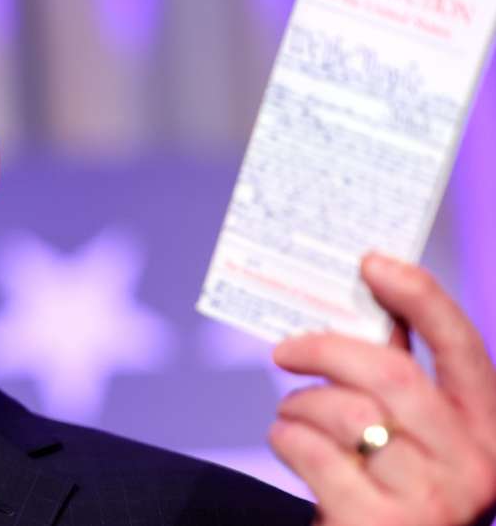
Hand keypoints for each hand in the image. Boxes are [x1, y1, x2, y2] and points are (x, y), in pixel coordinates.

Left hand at [268, 254, 495, 524]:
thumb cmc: (386, 489)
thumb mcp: (413, 436)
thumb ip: (398, 380)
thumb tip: (363, 302)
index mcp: (486, 429)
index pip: (462, 346)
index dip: (421, 297)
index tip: (372, 262)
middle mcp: (472, 464)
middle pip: (391, 373)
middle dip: (326, 349)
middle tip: (286, 350)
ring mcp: (430, 498)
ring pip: (347, 412)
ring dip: (300, 404)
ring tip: (290, 414)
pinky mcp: (377, 523)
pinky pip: (313, 451)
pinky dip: (286, 437)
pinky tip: (287, 442)